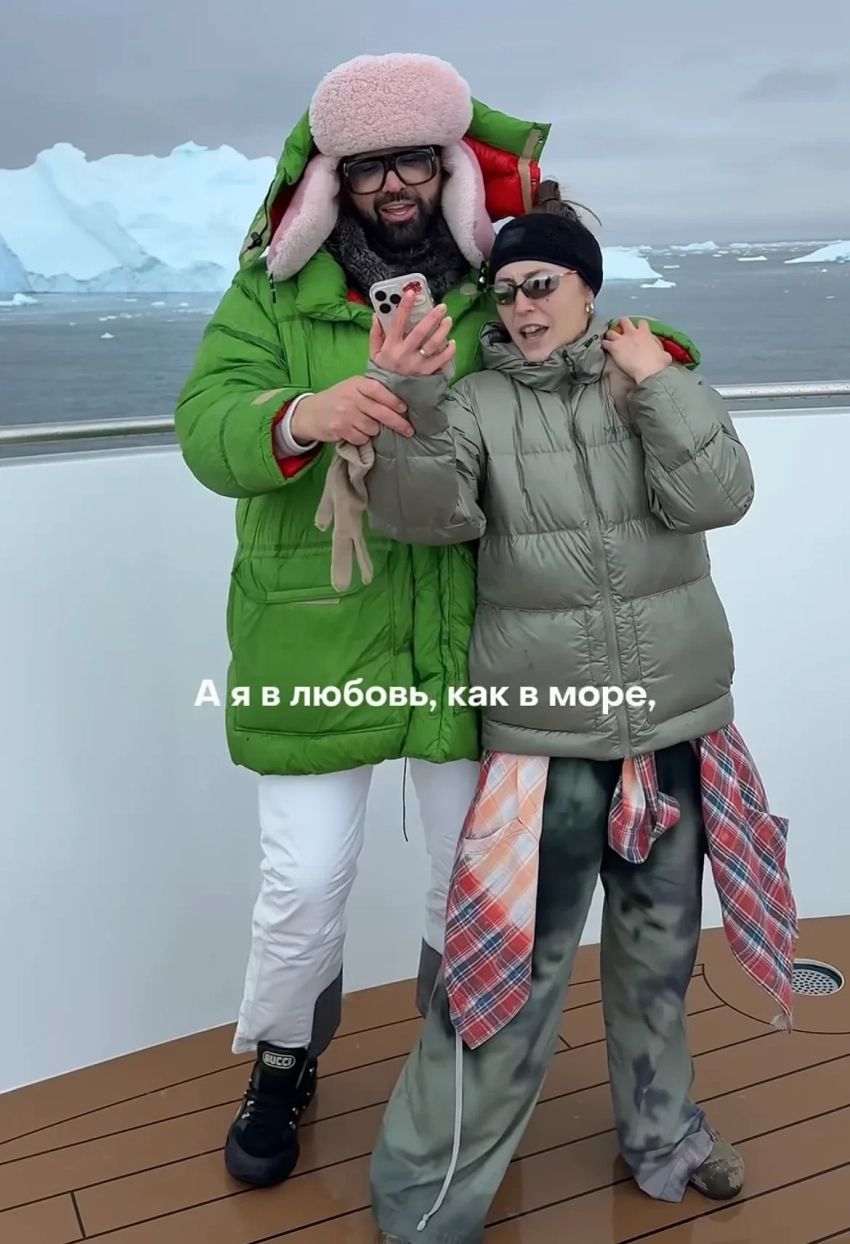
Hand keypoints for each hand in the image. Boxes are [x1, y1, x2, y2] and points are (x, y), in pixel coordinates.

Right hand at [290, 376, 413, 446]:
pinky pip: (361, 438)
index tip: (405, 410)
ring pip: (373, 428)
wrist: (309, 413)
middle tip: (409, 431)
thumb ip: (370, 392)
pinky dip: (361, 439)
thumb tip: (399, 405)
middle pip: (381, 412)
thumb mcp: (351, 388)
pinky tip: (354, 433)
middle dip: (398, 423)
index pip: (379, 390)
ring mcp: (345, 413)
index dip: (394, 401)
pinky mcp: (340, 429)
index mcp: (357, 384)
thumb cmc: (337, 400)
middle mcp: (351, 397)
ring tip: (365, 427)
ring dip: (373, 431)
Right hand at [369, 289, 455, 375]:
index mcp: (391, 346)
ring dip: (443, 331)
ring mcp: (417, 364)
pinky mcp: (426, 374)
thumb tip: (377, 315)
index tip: (411, 293)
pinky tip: (452, 343)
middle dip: (432, 317)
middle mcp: (404, 354)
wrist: (387, 397)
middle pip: (420, 332)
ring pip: (433, 345)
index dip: (405, 306)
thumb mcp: (374, 354)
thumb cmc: (382, 372)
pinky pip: (440, 361)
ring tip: (448, 320)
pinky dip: (448, 352)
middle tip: (442, 307)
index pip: (398, 322)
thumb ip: (375, 335)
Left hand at [602, 317, 671, 385]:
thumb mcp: (664, 353)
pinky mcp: (614, 347)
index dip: (639, 326)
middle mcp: (632, 333)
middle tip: (620, 329)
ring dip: (610, 335)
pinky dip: (604, 344)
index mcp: (645, 332)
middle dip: (622, 323)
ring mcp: (621, 339)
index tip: (638, 331)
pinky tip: (604, 347)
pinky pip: (605, 343)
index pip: (641, 322)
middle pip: (624, 321)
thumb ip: (659, 348)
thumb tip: (660, 351)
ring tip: (609, 339)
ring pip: (611, 331)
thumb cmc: (659, 362)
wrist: (648, 370)